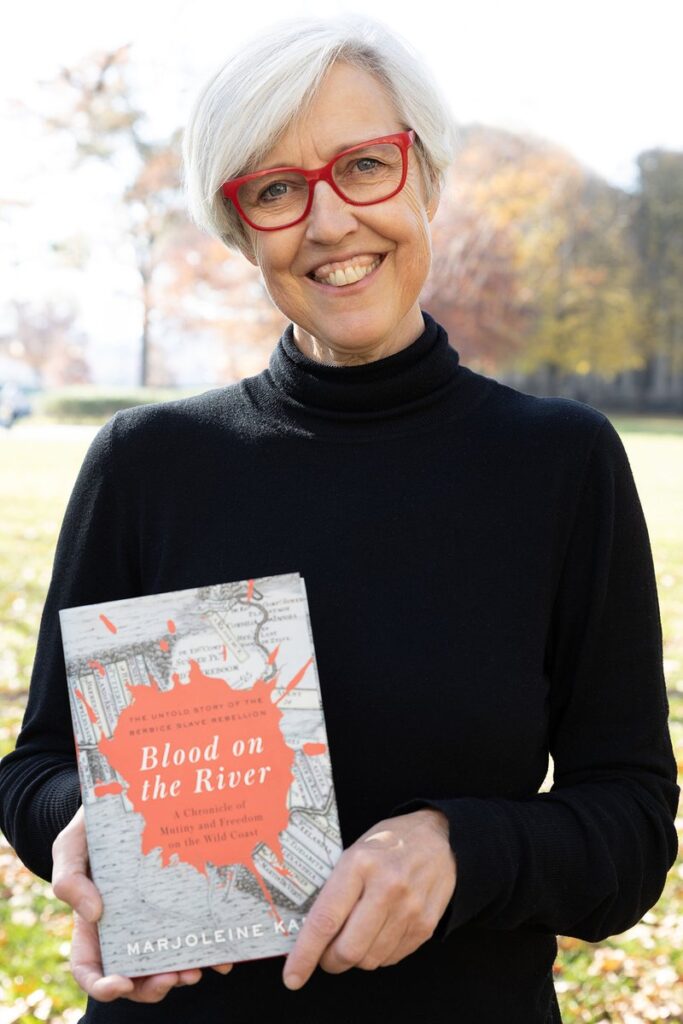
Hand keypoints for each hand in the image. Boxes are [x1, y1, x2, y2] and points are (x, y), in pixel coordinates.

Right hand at [51, 805, 233, 1001]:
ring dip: (183, 973)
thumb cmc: (92, 827)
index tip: (120, 985)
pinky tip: (223, 952)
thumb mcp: (70, 847)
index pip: (90, 968)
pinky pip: (196, 933)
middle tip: (172, 978)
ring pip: (168, 960)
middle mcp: (126, 928)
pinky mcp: (183, 903)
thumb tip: (94, 913)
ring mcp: (156, 918)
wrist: (128, 797)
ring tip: (197, 969)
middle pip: (135, 975)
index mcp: (93, 924)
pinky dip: (208, 950)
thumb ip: (68, 878)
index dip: (102, 985)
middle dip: (152, 986)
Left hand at [282, 808, 455, 989]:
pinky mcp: (425, 925)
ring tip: (356, 935)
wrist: (439, 838)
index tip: (292, 975)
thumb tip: (309, 932)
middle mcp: (386, 887)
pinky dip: (378, 954)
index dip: (305, 954)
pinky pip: (391, 958)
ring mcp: (409, 909)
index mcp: (359, 864)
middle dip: (330, 961)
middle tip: (326, 953)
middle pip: (348, 950)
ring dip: (355, 958)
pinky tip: (379, 932)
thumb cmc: (390, 843)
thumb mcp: (355, 852)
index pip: (325, 920)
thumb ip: (335, 889)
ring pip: (369, 959)